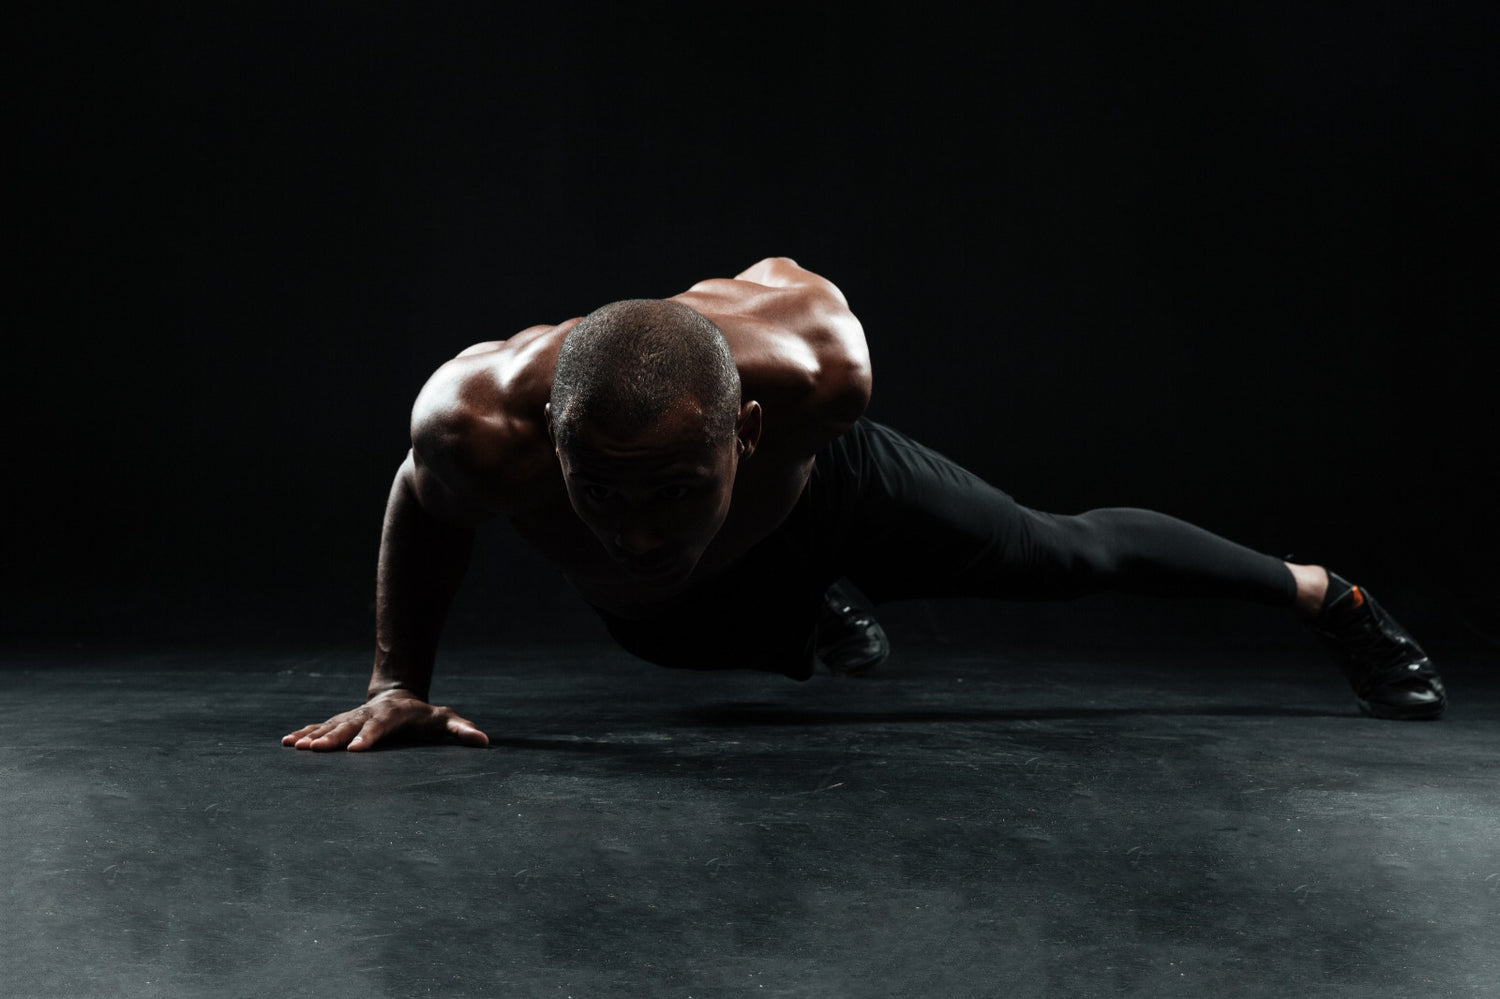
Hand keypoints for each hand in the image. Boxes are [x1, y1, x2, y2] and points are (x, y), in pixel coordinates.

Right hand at [281, 690, 488, 751]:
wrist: (401, 697)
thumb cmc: (427, 717)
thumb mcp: (446, 721)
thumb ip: (462, 731)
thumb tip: (484, 741)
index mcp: (394, 715)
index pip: (381, 726)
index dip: (370, 737)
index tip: (357, 751)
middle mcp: (369, 713)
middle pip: (350, 725)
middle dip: (333, 737)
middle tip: (315, 750)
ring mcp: (353, 716)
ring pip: (332, 724)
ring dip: (313, 735)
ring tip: (296, 747)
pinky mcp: (342, 721)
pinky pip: (321, 726)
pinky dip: (305, 732)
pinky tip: (287, 742)